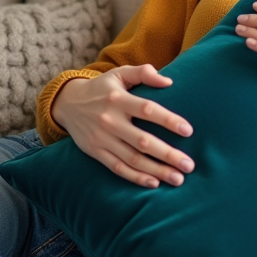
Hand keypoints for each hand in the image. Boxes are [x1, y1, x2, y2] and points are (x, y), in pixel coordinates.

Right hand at [50, 65, 193, 187]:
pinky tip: (154, 183)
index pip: (147, 110)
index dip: (168, 120)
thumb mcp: (119, 74)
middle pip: (142, 141)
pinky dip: (136, 177)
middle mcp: (110, 120)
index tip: (188, 131)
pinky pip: (118, 168)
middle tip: (189, 165)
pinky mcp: (96, 152)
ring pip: (132, 159)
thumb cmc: (102, 88)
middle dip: (168, 154)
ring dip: (157, 170)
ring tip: (178, 179)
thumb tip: (169, 81)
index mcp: (119, 99)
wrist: (67, 104)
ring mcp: (102, 139)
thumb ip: (143, 73)